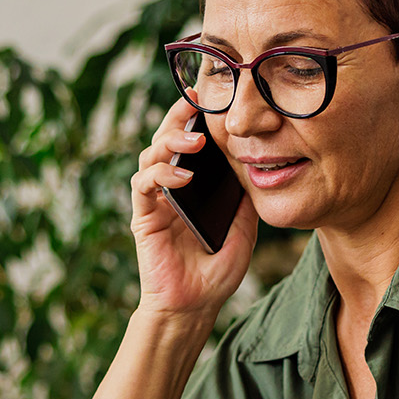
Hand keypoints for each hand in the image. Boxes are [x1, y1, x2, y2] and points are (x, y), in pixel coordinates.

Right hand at [131, 98, 259, 319]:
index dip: (196, 116)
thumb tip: (256, 161)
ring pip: (150, 154)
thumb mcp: (243, 226)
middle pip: (165, 138)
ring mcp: (155, 200)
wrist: (195, 305)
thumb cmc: (216, 271)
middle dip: (178, 115)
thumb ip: (244, 195)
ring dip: (170, 142)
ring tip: (196, 141)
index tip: (212, 93)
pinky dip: (161, 175)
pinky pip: (143, 185)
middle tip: (196, 100)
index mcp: (193, 185)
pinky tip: (183, 176)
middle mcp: (170, 187)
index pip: (190, 141)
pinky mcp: (143, 216)